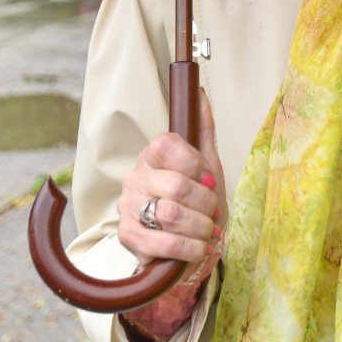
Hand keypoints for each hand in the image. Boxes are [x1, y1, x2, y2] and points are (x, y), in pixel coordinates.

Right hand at [117, 90, 225, 341]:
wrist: (184, 244)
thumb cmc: (196, 201)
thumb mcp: (207, 164)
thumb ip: (203, 128)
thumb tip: (202, 92)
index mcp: (152, 155)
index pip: (169, 145)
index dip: (196, 166)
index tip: (208, 179)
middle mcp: (135, 177)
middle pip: (177, 186)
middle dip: (206, 204)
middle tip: (213, 213)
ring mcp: (128, 207)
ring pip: (170, 214)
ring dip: (200, 228)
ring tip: (207, 232)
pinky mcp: (128, 237)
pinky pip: (164, 243)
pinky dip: (190, 248)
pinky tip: (199, 248)